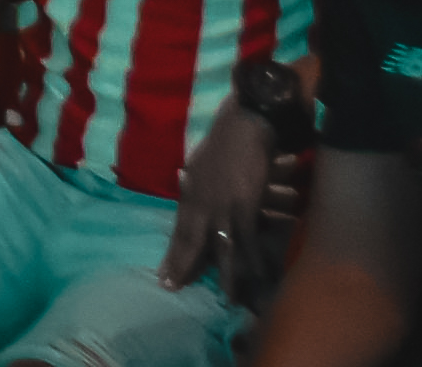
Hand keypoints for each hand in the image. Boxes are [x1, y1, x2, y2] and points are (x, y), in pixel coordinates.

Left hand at [161, 105, 276, 297]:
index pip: (178, 230)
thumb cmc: (224, 141)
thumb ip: (193, 182)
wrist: (245, 124)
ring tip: (226, 298)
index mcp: (189, 193)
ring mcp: (222, 207)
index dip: (173, 254)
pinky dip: (254, 258)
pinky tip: (258, 274)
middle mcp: (201, 203)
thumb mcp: (198, 162)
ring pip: (220, 247)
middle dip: (183, 267)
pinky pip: (248, 238)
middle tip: (174, 289)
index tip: (163, 275)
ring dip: (225, 274)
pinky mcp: (245, 206)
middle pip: (191, 242)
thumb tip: (184, 186)